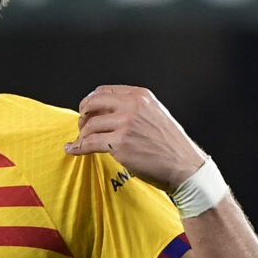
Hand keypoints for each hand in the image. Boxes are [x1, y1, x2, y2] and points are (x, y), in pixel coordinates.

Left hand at [64, 85, 204, 191]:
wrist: (185, 165)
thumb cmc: (170, 144)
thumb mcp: (154, 115)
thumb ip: (132, 109)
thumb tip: (104, 113)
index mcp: (140, 96)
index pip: (104, 91)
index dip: (91, 101)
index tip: (86, 111)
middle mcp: (132, 106)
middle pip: (92, 104)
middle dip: (83, 115)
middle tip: (81, 126)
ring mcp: (125, 124)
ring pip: (89, 126)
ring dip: (82, 135)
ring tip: (82, 142)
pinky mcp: (120, 144)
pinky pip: (89, 143)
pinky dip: (77, 147)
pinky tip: (72, 149)